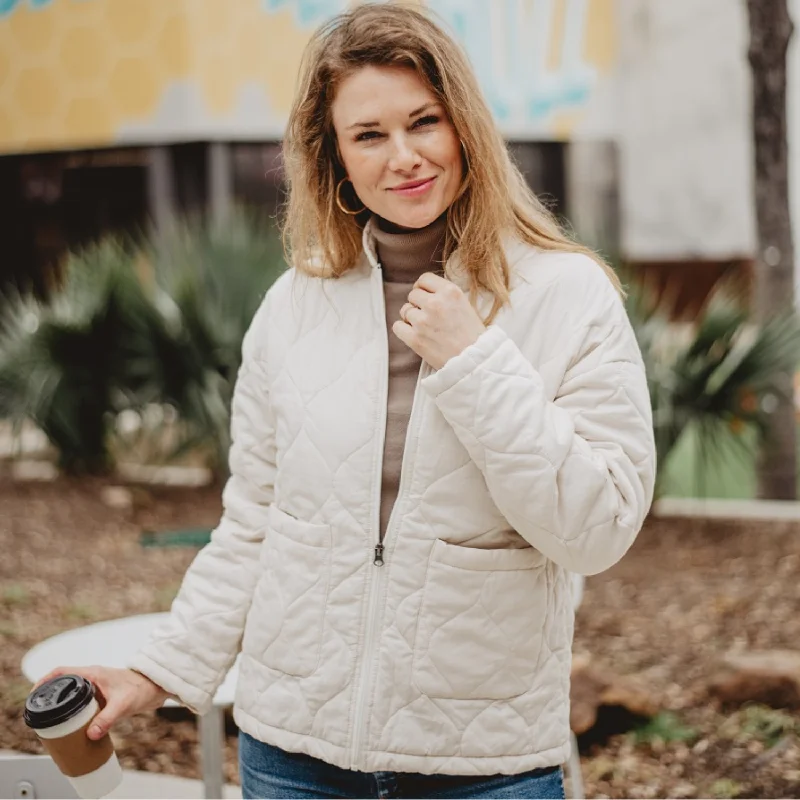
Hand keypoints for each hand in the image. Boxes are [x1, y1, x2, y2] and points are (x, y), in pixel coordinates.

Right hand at [33, 666, 168, 739]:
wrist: (157, 687)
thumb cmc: (142, 688)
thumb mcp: (123, 704)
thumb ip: (107, 719)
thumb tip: (90, 734)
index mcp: (93, 673)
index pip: (62, 672)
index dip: (45, 680)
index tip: (34, 694)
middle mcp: (92, 677)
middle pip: (63, 683)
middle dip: (50, 696)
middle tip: (40, 713)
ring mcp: (97, 686)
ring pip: (72, 693)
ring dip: (61, 704)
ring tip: (51, 721)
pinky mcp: (101, 695)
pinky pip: (81, 701)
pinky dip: (73, 710)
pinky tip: (71, 724)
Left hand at [392, 272, 485, 369]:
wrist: (474, 361)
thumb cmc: (472, 335)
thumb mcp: (464, 304)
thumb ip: (445, 295)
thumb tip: (425, 290)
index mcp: (450, 292)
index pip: (424, 279)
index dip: (422, 287)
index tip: (424, 296)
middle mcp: (435, 303)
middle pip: (413, 295)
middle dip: (418, 304)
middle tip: (427, 316)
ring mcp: (423, 321)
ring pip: (405, 311)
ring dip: (411, 318)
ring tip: (425, 328)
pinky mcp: (415, 338)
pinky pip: (397, 326)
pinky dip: (403, 330)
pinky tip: (414, 334)